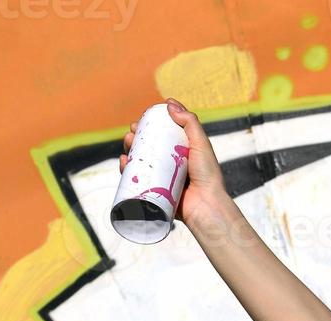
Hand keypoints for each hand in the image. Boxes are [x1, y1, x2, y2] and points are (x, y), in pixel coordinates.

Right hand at [120, 98, 228, 226]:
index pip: (163, 135)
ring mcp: (162, 178)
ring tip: (127, 143)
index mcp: (183, 152)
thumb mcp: (201, 144)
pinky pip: (136, 179)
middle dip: (136, 136)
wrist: (205, 206)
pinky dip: (126, 169)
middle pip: (149, 147)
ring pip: (140, 161)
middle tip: (132, 132)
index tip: (143, 118)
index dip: (151, 125)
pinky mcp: (154, 191)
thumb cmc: (207, 175)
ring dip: (128, 149)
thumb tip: (169, 104)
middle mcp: (172, 164)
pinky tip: (122, 161)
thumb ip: (190, 123)